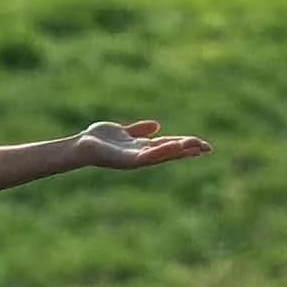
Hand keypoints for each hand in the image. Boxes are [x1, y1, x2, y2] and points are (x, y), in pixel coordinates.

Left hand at [75, 119, 211, 169]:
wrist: (79, 147)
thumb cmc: (97, 139)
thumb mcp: (122, 131)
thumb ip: (139, 129)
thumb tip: (157, 125)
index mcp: (142, 147)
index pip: (168, 145)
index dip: (185, 144)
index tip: (202, 144)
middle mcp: (142, 155)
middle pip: (170, 152)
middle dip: (188, 150)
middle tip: (207, 148)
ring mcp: (136, 159)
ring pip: (162, 155)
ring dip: (179, 151)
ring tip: (196, 146)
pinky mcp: (129, 160)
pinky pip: (149, 156)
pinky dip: (162, 151)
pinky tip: (174, 146)